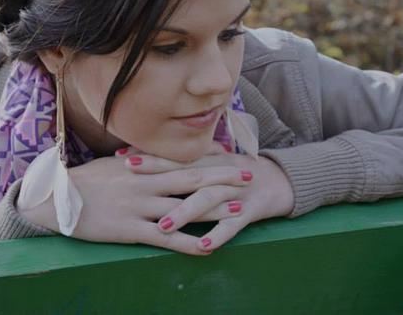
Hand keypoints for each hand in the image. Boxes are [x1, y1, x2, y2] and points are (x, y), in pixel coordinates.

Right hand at [16, 154, 253, 255]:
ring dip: (214, 209)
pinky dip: (188, 243)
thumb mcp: (115, 164)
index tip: (233, 156)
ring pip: (185, 208)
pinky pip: (166, 238)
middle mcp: (146, 183)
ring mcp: (140, 207)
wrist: (57, 199)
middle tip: (250, 175)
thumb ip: (140, 162)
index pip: (184, 161)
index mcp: (143, 166)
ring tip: (240, 210)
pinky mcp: (131, 230)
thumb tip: (158, 158)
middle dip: (223, 177)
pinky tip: (208, 246)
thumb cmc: (86, 180)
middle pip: (192, 179)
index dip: (210, 159)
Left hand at [119, 142, 293, 252]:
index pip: (176, 157)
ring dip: (184, 213)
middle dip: (158, 173)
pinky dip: (218, 234)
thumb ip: (187, 161)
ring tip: (161, 226)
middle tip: (129, 176)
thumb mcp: (214, 161)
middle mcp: (218, 174)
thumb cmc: (237, 173)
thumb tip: (153, 159)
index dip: (151, 156)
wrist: (280, 181)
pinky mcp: (249, 212)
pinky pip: (232, 225)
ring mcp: (234, 193)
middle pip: (186, 172)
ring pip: (207, 200)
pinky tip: (203, 245)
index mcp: (208, 161)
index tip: (122, 156)